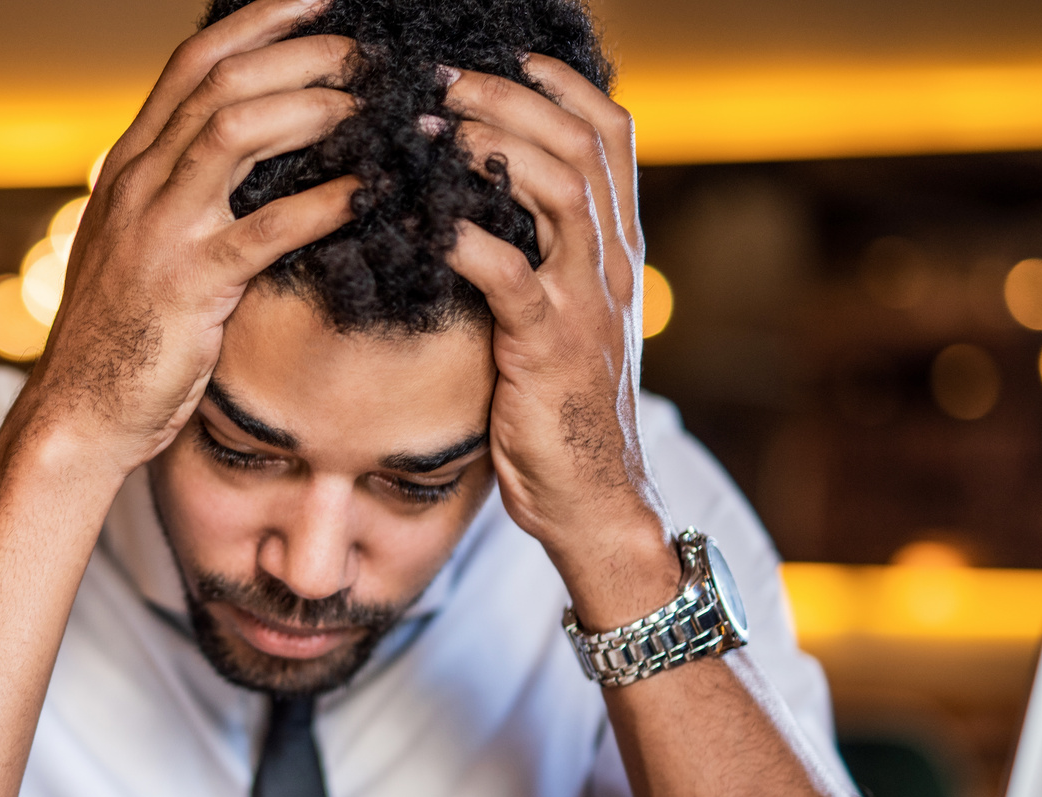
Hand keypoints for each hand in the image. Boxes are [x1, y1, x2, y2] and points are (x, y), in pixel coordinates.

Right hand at [12, 0, 359, 470]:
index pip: (194, 62)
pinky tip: (371, 195)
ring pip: (237, 130)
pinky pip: (267, 229)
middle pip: (223, 80)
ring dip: (315, 108)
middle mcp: (139, 182)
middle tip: (366, 51)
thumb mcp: (136, 242)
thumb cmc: (121, 333)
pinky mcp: (190, 286)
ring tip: (372, 109)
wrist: (79, 411)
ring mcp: (160, 230)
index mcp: (130, 165)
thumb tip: (238, 150)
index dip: (259, 19)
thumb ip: (176, 191)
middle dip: (301, 52)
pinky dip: (325, 204)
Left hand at [441, 57, 679, 626]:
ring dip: (487, 148)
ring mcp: (587, 302)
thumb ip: (546, 257)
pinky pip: (511, 273)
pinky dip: (467, 239)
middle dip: (507, 96)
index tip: (502, 53)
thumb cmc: (563, 408)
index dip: (559, 82)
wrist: (595, 497)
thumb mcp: (564, 317)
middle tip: (438, 78)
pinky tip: (424, 221)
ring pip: (555, 189)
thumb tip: (489, 203)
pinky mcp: (548, 346)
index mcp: (617, 246)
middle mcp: (613, 261)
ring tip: (424, 128)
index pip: (609, 132)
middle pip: (577, 141)